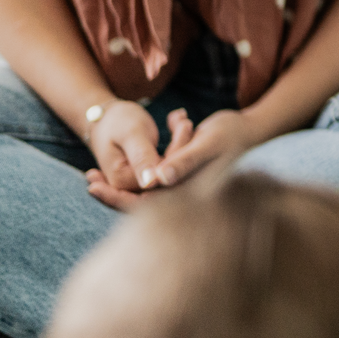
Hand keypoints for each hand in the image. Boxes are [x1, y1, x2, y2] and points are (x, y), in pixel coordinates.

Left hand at [85, 108, 257, 208]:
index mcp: (190, 194)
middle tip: (87, 179)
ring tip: (93, 172)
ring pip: (140, 194)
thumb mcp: (209, 143)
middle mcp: (184, 197)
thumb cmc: (233, 135)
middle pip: (139, 204)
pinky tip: (114, 167)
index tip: (92, 187)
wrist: (251, 130)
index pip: (146, 206)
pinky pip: (148, 184)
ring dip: (119, 183)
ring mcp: (180, 191)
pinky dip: (131, 176)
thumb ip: (185, 162)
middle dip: (112, 192)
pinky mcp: (178, 182)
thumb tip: (158, 179)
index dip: (117, 199)